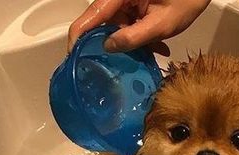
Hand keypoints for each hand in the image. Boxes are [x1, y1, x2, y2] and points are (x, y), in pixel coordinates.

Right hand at [67, 0, 210, 52]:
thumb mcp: (161, 24)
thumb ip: (134, 38)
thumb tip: (109, 48)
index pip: (88, 18)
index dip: (78, 41)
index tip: (76, 62)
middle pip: (101, 25)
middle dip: (113, 47)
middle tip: (125, 65)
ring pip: (116, 26)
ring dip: (131, 43)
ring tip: (152, 51)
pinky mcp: (132, 2)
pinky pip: (127, 22)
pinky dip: (139, 35)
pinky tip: (155, 45)